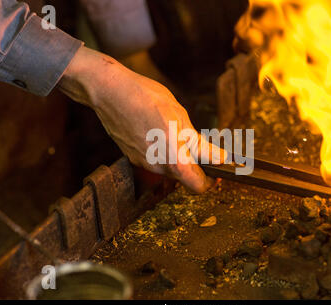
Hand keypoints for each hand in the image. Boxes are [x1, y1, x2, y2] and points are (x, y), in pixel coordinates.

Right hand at [58, 47, 225, 192]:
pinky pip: (156, 160)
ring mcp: (144, 164)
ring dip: (178, 155)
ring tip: (173, 128)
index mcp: (174, 160)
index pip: (198, 186)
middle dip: (194, 162)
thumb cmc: (145, 98)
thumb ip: (200, 144)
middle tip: (197, 140)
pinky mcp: (133, 157)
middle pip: (184, 176)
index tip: (217, 167)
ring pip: (170, 167)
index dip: (211, 180)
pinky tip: (158, 129)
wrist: (110, 91)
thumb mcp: (180, 117)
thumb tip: (220, 158)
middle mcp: (158, 167)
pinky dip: (163, 150)